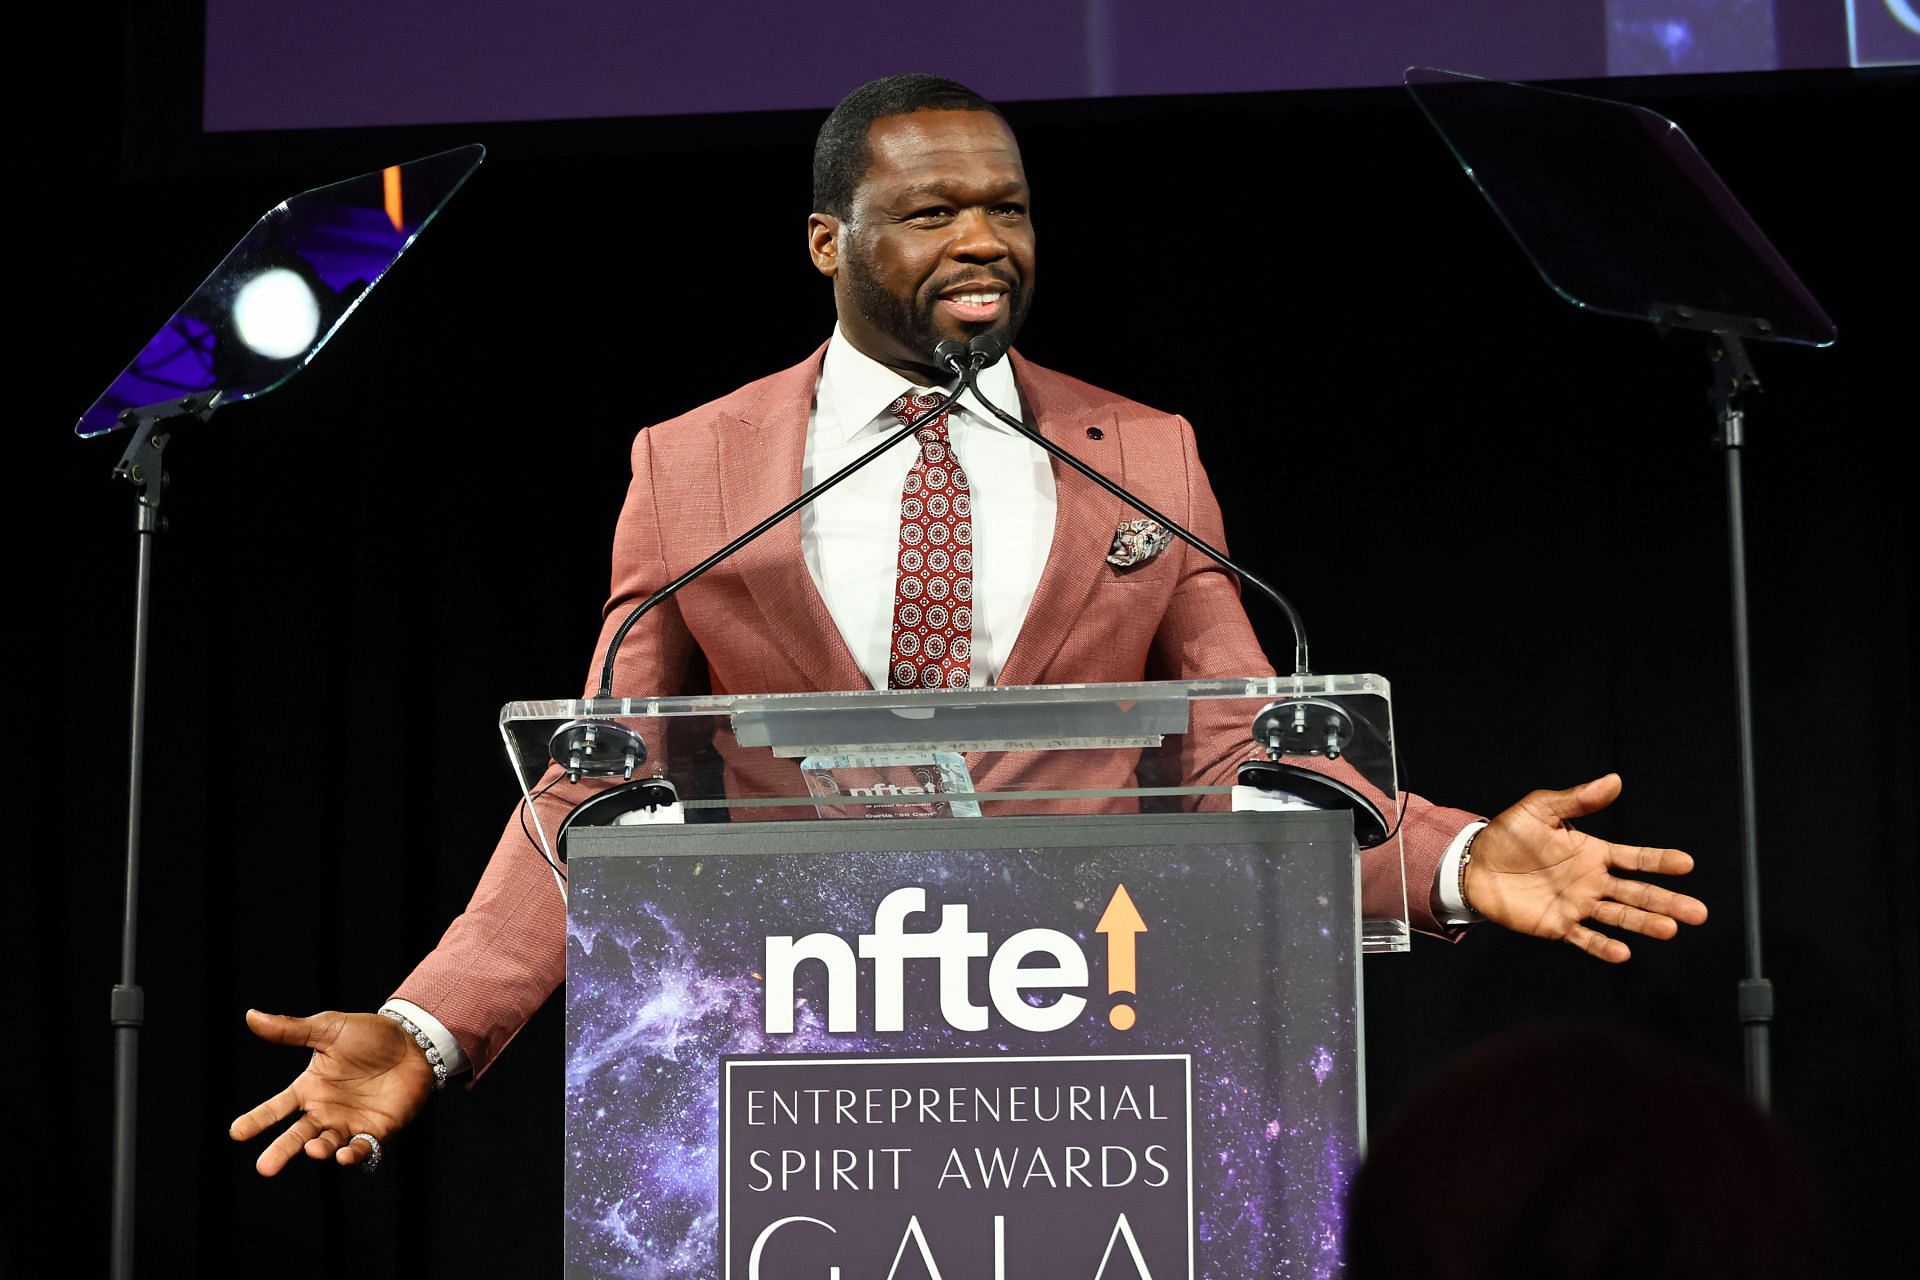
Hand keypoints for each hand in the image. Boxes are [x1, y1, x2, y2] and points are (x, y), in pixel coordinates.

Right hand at [228, 1010, 434, 1175]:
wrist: (414, 1040)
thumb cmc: (370, 1034)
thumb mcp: (329, 1029)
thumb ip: (292, 1029)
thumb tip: (251, 1016)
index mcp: (310, 1089)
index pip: (277, 1108)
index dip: (257, 1120)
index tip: (237, 1132)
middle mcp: (325, 1111)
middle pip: (296, 1136)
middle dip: (280, 1152)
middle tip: (264, 1168)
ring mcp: (350, 1123)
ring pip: (327, 1145)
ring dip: (318, 1150)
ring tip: (313, 1149)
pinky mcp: (377, 1131)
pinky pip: (361, 1149)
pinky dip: (352, 1155)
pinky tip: (344, 1156)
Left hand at [1465, 774, 1706, 962]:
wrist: (1475, 865)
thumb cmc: (1509, 835)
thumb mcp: (1540, 809)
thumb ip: (1577, 798)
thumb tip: (1614, 780)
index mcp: (1593, 853)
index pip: (1635, 858)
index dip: (1660, 861)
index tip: (1687, 863)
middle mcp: (1593, 882)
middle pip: (1638, 893)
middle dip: (1668, 901)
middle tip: (1698, 912)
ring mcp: (1578, 905)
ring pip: (1620, 916)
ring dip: (1645, 923)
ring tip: (1670, 929)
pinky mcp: (1559, 925)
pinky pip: (1586, 938)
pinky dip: (1604, 946)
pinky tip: (1623, 952)